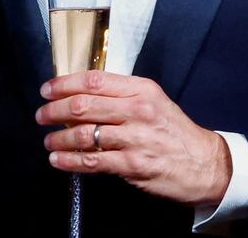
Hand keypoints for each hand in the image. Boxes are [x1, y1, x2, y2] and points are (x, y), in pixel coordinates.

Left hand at [36, 70, 231, 205]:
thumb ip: (121, 94)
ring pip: (84, 135)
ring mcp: (135, 139)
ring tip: (49, 140)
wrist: (205, 164)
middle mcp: (138, 111)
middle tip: (42, 115)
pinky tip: (58, 160)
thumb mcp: (153, 100)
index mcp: (141, 90)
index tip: (47, 89)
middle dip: (54, 111)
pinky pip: (92, 161)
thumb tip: (80, 93)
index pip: (94, 80)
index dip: (64, 84)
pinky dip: (70, 161)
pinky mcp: (133, 165)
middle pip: (83, 106)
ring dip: (59, 138)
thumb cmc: (174, 131)